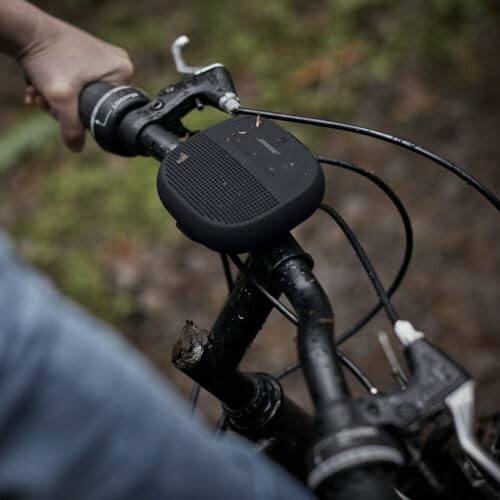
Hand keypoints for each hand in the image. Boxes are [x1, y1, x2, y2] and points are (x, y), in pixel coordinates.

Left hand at [19, 13, 132, 151]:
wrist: (25, 30)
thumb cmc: (48, 56)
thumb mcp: (62, 99)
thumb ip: (71, 128)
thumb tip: (77, 149)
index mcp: (124, 72)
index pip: (109, 108)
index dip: (85, 116)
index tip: (62, 111)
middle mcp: (118, 64)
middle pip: (94, 102)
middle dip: (66, 107)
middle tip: (47, 102)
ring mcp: (103, 59)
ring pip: (82, 93)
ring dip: (57, 99)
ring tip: (39, 93)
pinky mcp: (88, 56)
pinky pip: (77, 82)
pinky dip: (57, 87)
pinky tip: (41, 86)